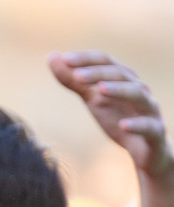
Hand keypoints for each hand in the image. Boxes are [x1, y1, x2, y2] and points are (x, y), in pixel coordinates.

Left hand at [50, 51, 173, 181]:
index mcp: (123, 79)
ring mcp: (149, 110)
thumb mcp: (93, 99)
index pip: (106, 61)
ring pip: (138, 94)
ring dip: (119, 90)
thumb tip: (52, 56)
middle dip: (99, 73)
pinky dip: (137, 124)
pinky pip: (149, 126)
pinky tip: (122, 125)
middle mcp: (138, 90)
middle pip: (121, 74)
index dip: (87, 59)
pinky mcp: (155, 132)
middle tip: (77, 75)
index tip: (64, 59)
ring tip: (100, 90)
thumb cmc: (118, 117)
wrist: (145, 150)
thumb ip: (74, 81)